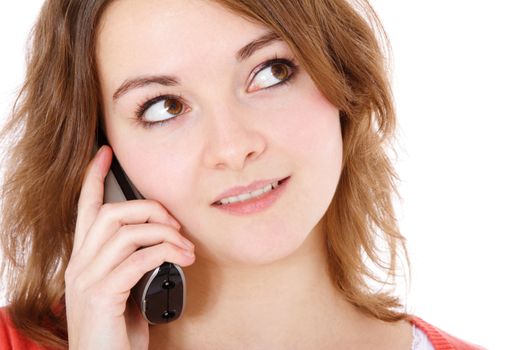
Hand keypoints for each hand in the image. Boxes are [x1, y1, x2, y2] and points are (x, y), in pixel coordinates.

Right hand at [65, 145, 194, 349]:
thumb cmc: (117, 333)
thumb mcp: (125, 291)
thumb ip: (133, 265)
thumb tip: (164, 246)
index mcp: (84, 261)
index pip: (84, 210)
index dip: (92, 179)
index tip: (104, 154)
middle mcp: (79, 266)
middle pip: (110, 214)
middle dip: (148, 209)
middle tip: (175, 224)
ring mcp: (87, 280)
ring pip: (125, 232)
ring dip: (163, 233)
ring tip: (185, 246)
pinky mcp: (102, 295)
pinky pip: (137, 259)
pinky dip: (165, 252)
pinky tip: (182, 259)